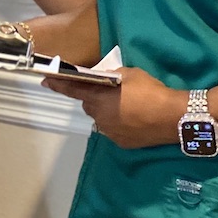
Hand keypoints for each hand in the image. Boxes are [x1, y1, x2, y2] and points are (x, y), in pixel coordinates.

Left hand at [44, 67, 182, 148]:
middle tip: (112, 91)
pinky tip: (133, 119)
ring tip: (127, 106)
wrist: (171, 117)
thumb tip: (102, 77)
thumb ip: (111, 76)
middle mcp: (98, 117)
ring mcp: (109, 132)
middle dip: (95, 97)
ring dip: (107, 111)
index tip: (45, 81)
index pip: (72, 90)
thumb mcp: (129, 74)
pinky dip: (118, 123)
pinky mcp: (121, 142)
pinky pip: (113, 129)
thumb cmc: (149, 91)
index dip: (58, 85)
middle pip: (89, 104)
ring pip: (101, 118)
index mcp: (97, 98)